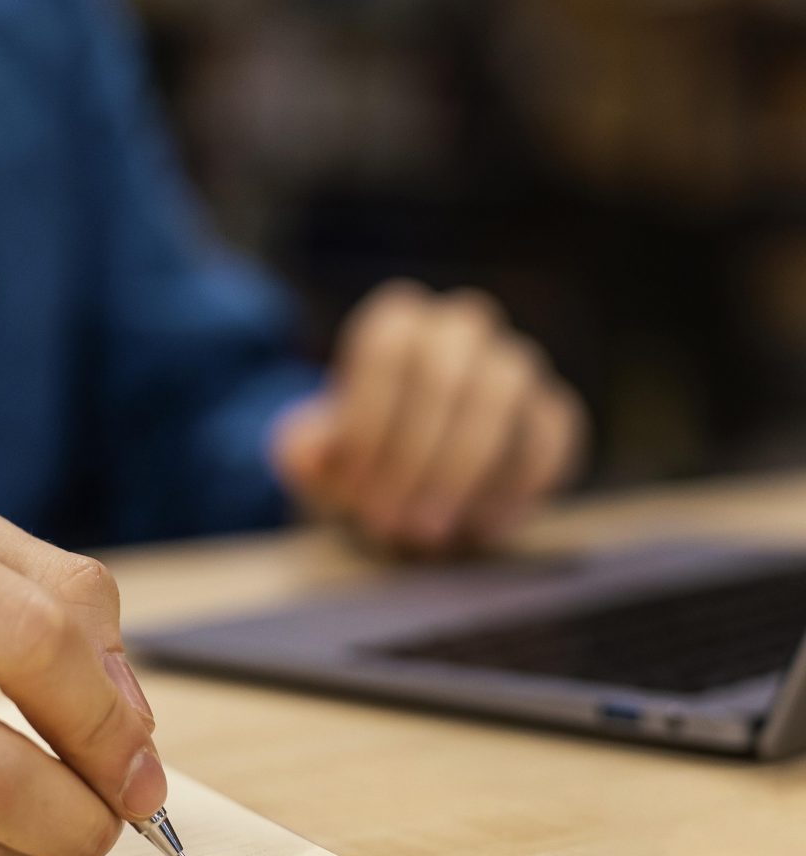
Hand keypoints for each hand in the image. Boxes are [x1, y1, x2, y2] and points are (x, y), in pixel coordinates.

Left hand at [272, 280, 586, 553]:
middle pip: (443, 373)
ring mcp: (514, 366)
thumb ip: (303, 451)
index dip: (367, 421)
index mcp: (397, 324)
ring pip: (501, 397)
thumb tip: (310, 453)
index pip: (385, 350)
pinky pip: (550, 438)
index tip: (352, 486)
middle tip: (388, 521)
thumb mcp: (314, 462)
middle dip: (413, 455)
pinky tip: (481, 529)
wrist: (406, 493)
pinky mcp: (553, 413)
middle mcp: (460, 329)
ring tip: (427, 531)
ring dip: (460, 470)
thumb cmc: (355, 466)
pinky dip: (517, 487)